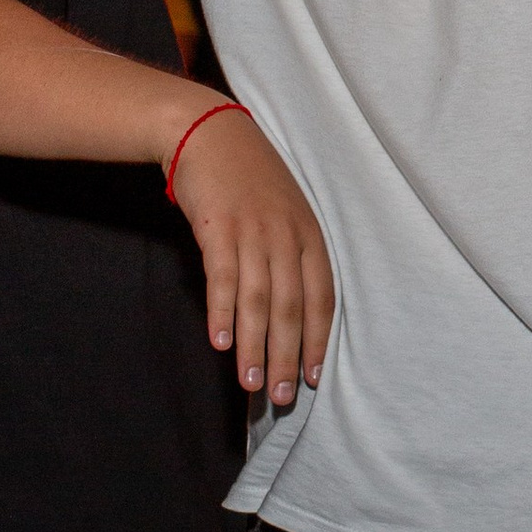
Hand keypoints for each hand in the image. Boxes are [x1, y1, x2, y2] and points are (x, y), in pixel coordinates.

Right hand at [168, 105, 335, 409]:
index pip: (321, 299)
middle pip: (291, 308)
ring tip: (249, 383)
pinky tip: (221, 342)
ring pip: (258, 300)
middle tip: (279, 397)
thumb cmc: (251, 180)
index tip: (310, 378)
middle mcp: (287, 236)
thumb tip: (292, 315)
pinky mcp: (218, 227)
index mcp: (310, 236)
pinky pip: (223, 278)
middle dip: (286, 357)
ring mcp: (253, 231)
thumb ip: (293, 257)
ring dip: (254, 346)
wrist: (210, 133)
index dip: (316, 341)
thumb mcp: (286, 213)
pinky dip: (223, 312)